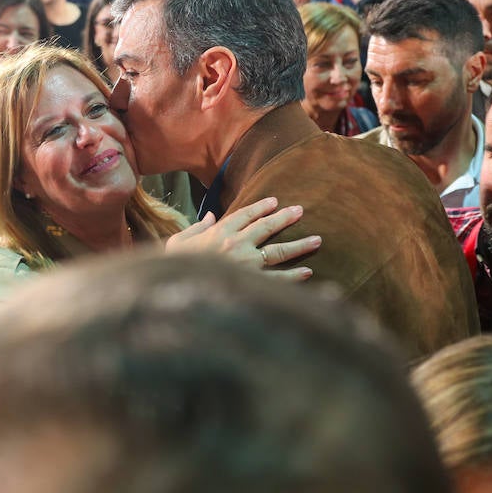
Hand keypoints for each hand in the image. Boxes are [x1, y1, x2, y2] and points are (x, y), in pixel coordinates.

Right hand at [164, 197, 320, 279]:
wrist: (175, 291)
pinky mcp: (251, 284)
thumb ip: (196, 227)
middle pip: (265, 228)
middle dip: (284, 218)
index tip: (273, 201)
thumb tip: (210, 215)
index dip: (259, 207)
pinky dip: (293, 277)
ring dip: (299, 245)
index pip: (244, 214)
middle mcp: (235, 245)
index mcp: (218, 233)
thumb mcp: (177, 242)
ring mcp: (245, 265)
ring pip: (278, 251)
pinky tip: (307, 272)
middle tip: (300, 211)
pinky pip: (277, 279)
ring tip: (317, 239)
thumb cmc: (174, 267)